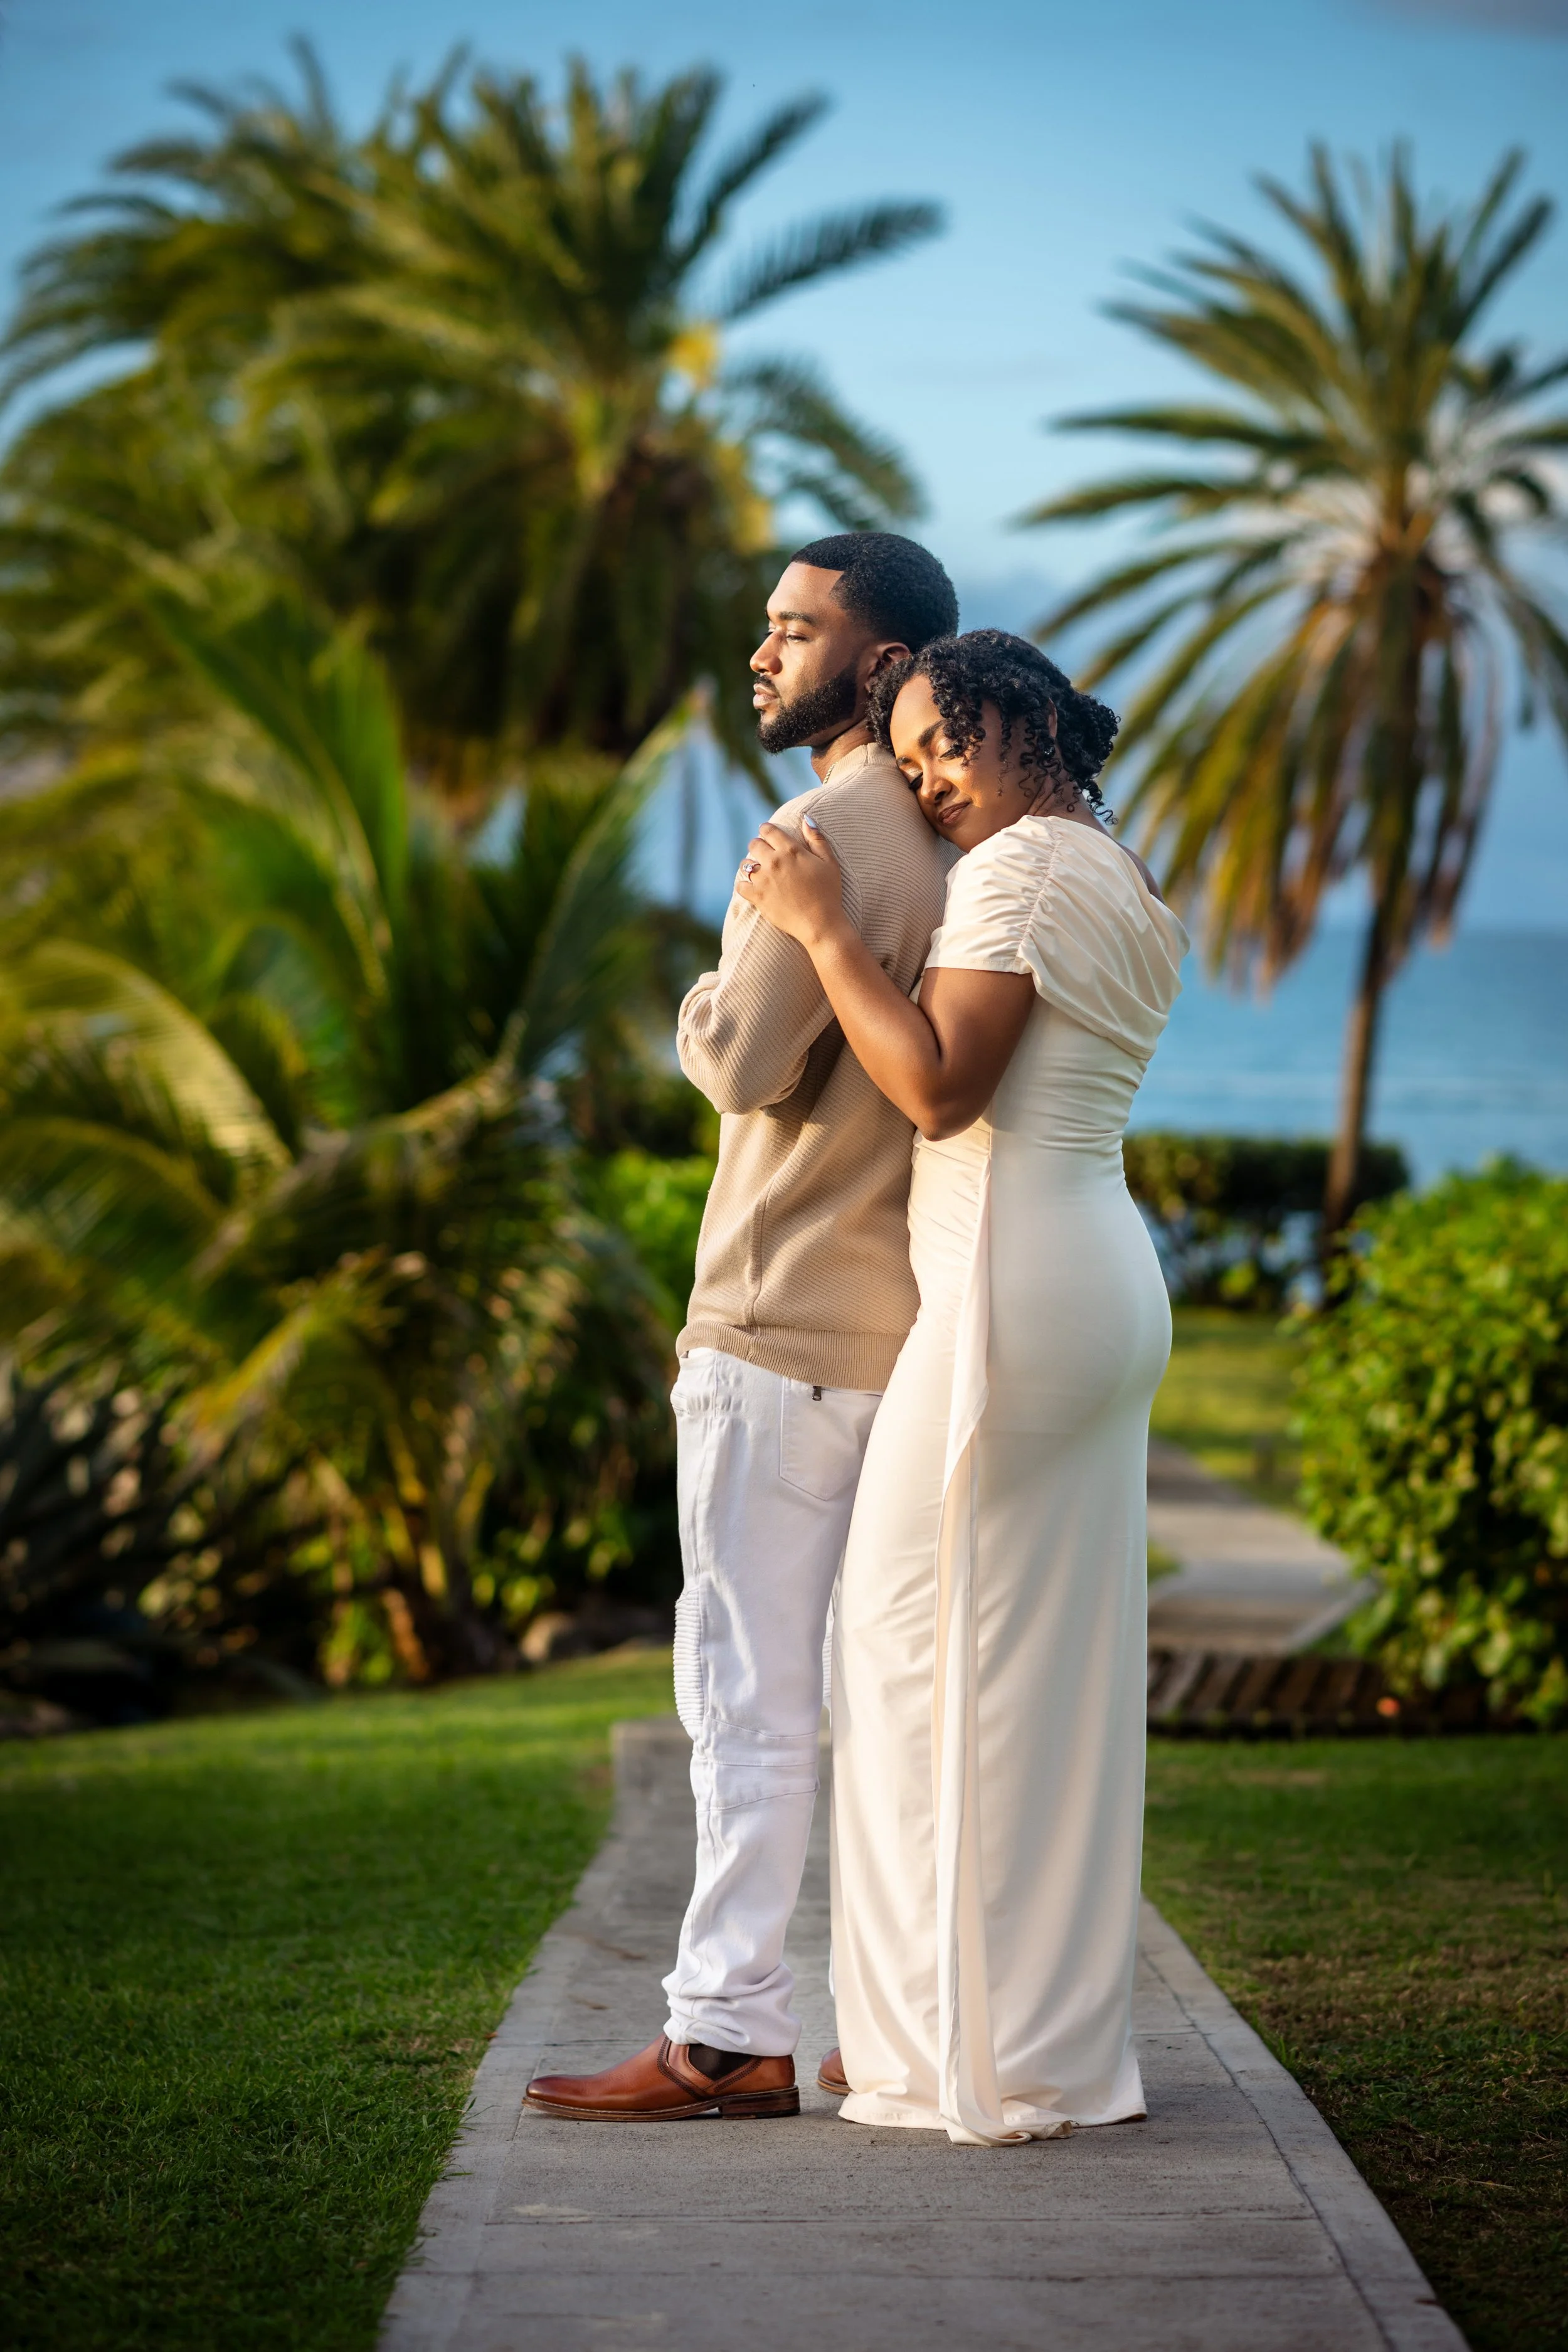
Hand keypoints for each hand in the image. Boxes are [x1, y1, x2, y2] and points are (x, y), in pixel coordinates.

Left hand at [734, 817, 847, 949]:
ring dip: (750, 866)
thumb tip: (806, 819)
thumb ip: (817, 839)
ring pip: (745, 865)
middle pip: (754, 844)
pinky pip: (740, 886)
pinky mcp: (757, 897)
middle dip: (758, 846)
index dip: (766, 830)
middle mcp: (774, 861)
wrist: (820, 924)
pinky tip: (751, 887)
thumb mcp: (829, 862)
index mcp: (791, 850)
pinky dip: (744, 886)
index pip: (768, 830)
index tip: (766, 833)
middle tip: (763, 853)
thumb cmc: (828, 893)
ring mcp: (764, 879)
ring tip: (758, 872)